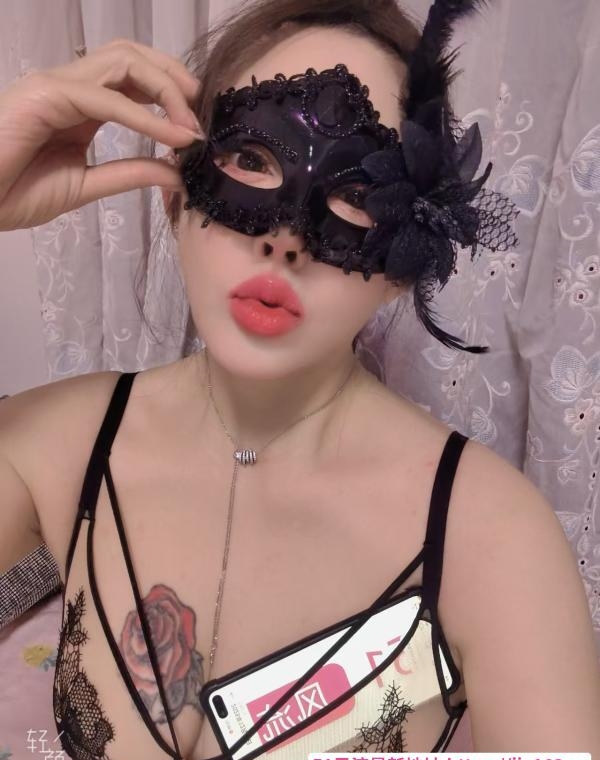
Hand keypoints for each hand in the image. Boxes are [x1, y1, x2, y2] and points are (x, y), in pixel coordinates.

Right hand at [0, 38, 203, 230]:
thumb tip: (176, 172)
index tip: (195, 128)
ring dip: (165, 88)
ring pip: (122, 62)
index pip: (131, 78)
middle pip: (131, 56)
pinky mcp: (45, 95)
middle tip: (200, 112)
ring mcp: (56, 85)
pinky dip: (144, 116)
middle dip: (173, 77)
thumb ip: (130, 173)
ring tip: (189, 123)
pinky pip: (105, 97)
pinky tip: (171, 136)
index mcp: (80, 106)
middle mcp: (70, 86)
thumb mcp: (87, 185)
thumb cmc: (16, 193)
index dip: (169, 93)